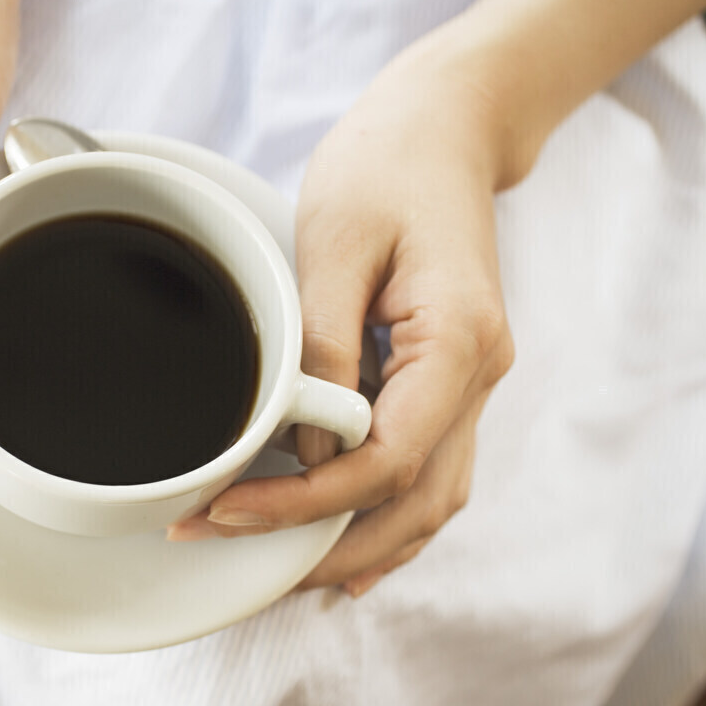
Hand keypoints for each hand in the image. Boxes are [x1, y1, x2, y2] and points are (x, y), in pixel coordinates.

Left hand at [168, 50, 514, 597]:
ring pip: (428, 501)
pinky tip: (341, 547)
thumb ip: (322, 355)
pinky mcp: (451, 381)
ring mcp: (474, 383)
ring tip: (280, 576)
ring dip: (358, 547)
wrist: (443, 129)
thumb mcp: (333, 247)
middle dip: (326, 549)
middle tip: (239, 568)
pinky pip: (426, 471)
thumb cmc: (386, 168)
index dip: (303, 503)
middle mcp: (480, 375)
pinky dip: (383, 516)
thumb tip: (309, 452)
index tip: (225, 512)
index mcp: (458, 342)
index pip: (385, 461)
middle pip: (414, 504)